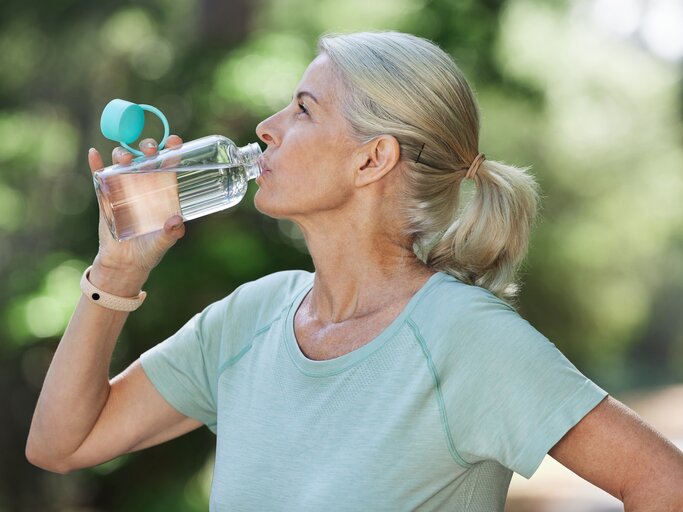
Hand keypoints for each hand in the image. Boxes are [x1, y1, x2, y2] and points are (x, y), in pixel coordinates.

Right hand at [88, 136, 185, 281]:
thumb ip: (171, 233)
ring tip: (124, 159)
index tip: (175, 141)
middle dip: (147, 147)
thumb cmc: (148, 251)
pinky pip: (99, 176)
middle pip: (145, 158)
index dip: (172, 150)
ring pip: (123, 163)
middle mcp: (144, 185)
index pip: (168, 165)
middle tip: (150, 150)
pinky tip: (93, 154)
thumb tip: (177, 222)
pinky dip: (95, 164)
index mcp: (162, 191)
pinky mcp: (105, 197)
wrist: (124, 264)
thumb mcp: (162, 243)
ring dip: (123, 154)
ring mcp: (124, 188)